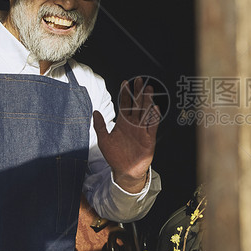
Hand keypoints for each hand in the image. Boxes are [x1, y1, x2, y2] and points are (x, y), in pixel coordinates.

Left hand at [93, 77, 159, 192]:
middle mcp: (133, 124)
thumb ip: (100, 126)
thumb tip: (95, 112)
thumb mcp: (104, 140)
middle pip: (137, 104)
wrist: (126, 170)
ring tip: (149, 90)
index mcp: (123, 123)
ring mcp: (142, 130)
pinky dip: (154, 117)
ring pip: (145, 112)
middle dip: (138, 92)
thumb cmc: (114, 156)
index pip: (125, 104)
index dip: (125, 93)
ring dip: (147, 101)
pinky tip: (155, 108)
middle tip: (139, 80)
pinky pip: (152, 125)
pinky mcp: (149, 138)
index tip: (125, 83)